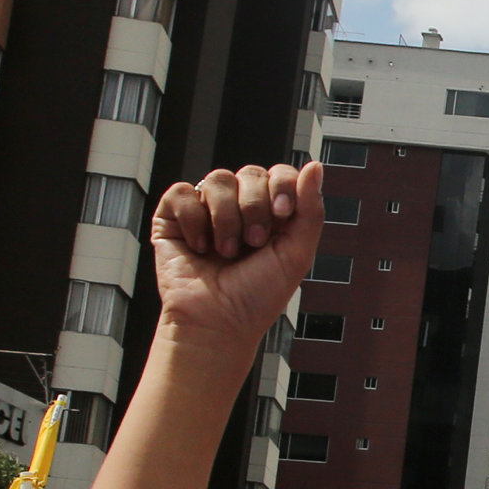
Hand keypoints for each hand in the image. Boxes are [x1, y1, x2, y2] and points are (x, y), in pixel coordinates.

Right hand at [151, 164, 325, 356]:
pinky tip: (199, 247)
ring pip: (217, 179)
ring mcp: (206, 210)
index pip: (279, 174)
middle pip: (250, 173)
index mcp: (270, 213)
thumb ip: (310, 210)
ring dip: (226, 218)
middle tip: (253, 242)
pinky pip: (182, 192)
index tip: (282, 214)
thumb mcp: (297, 254)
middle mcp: (239, 207)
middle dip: (254, 208)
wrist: (217, 323)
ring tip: (226, 251)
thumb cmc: (257, 296)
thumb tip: (315, 165)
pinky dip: (194, 220)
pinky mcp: (173, 218)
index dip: (281, 186)